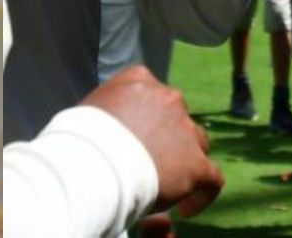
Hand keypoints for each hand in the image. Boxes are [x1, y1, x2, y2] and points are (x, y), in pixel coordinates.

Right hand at [80, 66, 223, 219]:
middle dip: (168, 138)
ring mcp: (185, 128)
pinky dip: (202, 194)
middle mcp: (167, 98)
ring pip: (197, 143)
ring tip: (167, 186)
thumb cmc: (80, 139)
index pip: (152, 93)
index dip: (148, 117)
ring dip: (185, 161)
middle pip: (176, 117)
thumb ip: (109, 114)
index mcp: (139, 80)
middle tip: (151, 163)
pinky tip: (185, 210)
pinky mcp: (196, 163)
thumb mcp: (91, 112)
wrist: (93, 163)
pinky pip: (211, 178)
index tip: (138, 139)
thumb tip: (118, 138)